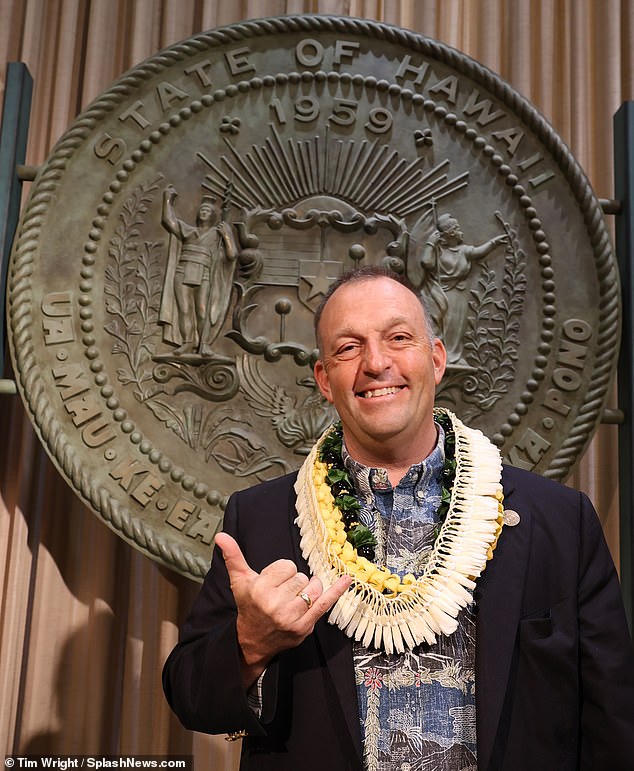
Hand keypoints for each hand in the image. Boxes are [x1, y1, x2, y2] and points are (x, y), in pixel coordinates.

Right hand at [215, 532, 351, 686]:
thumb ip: (233, 556)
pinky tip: (347, 580)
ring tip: (295, 597)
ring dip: (308, 589)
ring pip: (312, 588)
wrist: (252, 641)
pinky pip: (325, 604)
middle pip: (300, 577)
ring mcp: (291, 617)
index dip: (282, 572)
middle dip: (293, 582)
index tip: (274, 582)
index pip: (287, 566)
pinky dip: (337, 591)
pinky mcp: (304, 627)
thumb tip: (222, 536)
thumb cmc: (248, 606)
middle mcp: (275, 604)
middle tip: (281, 594)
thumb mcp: (239, 581)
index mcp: (260, 590)